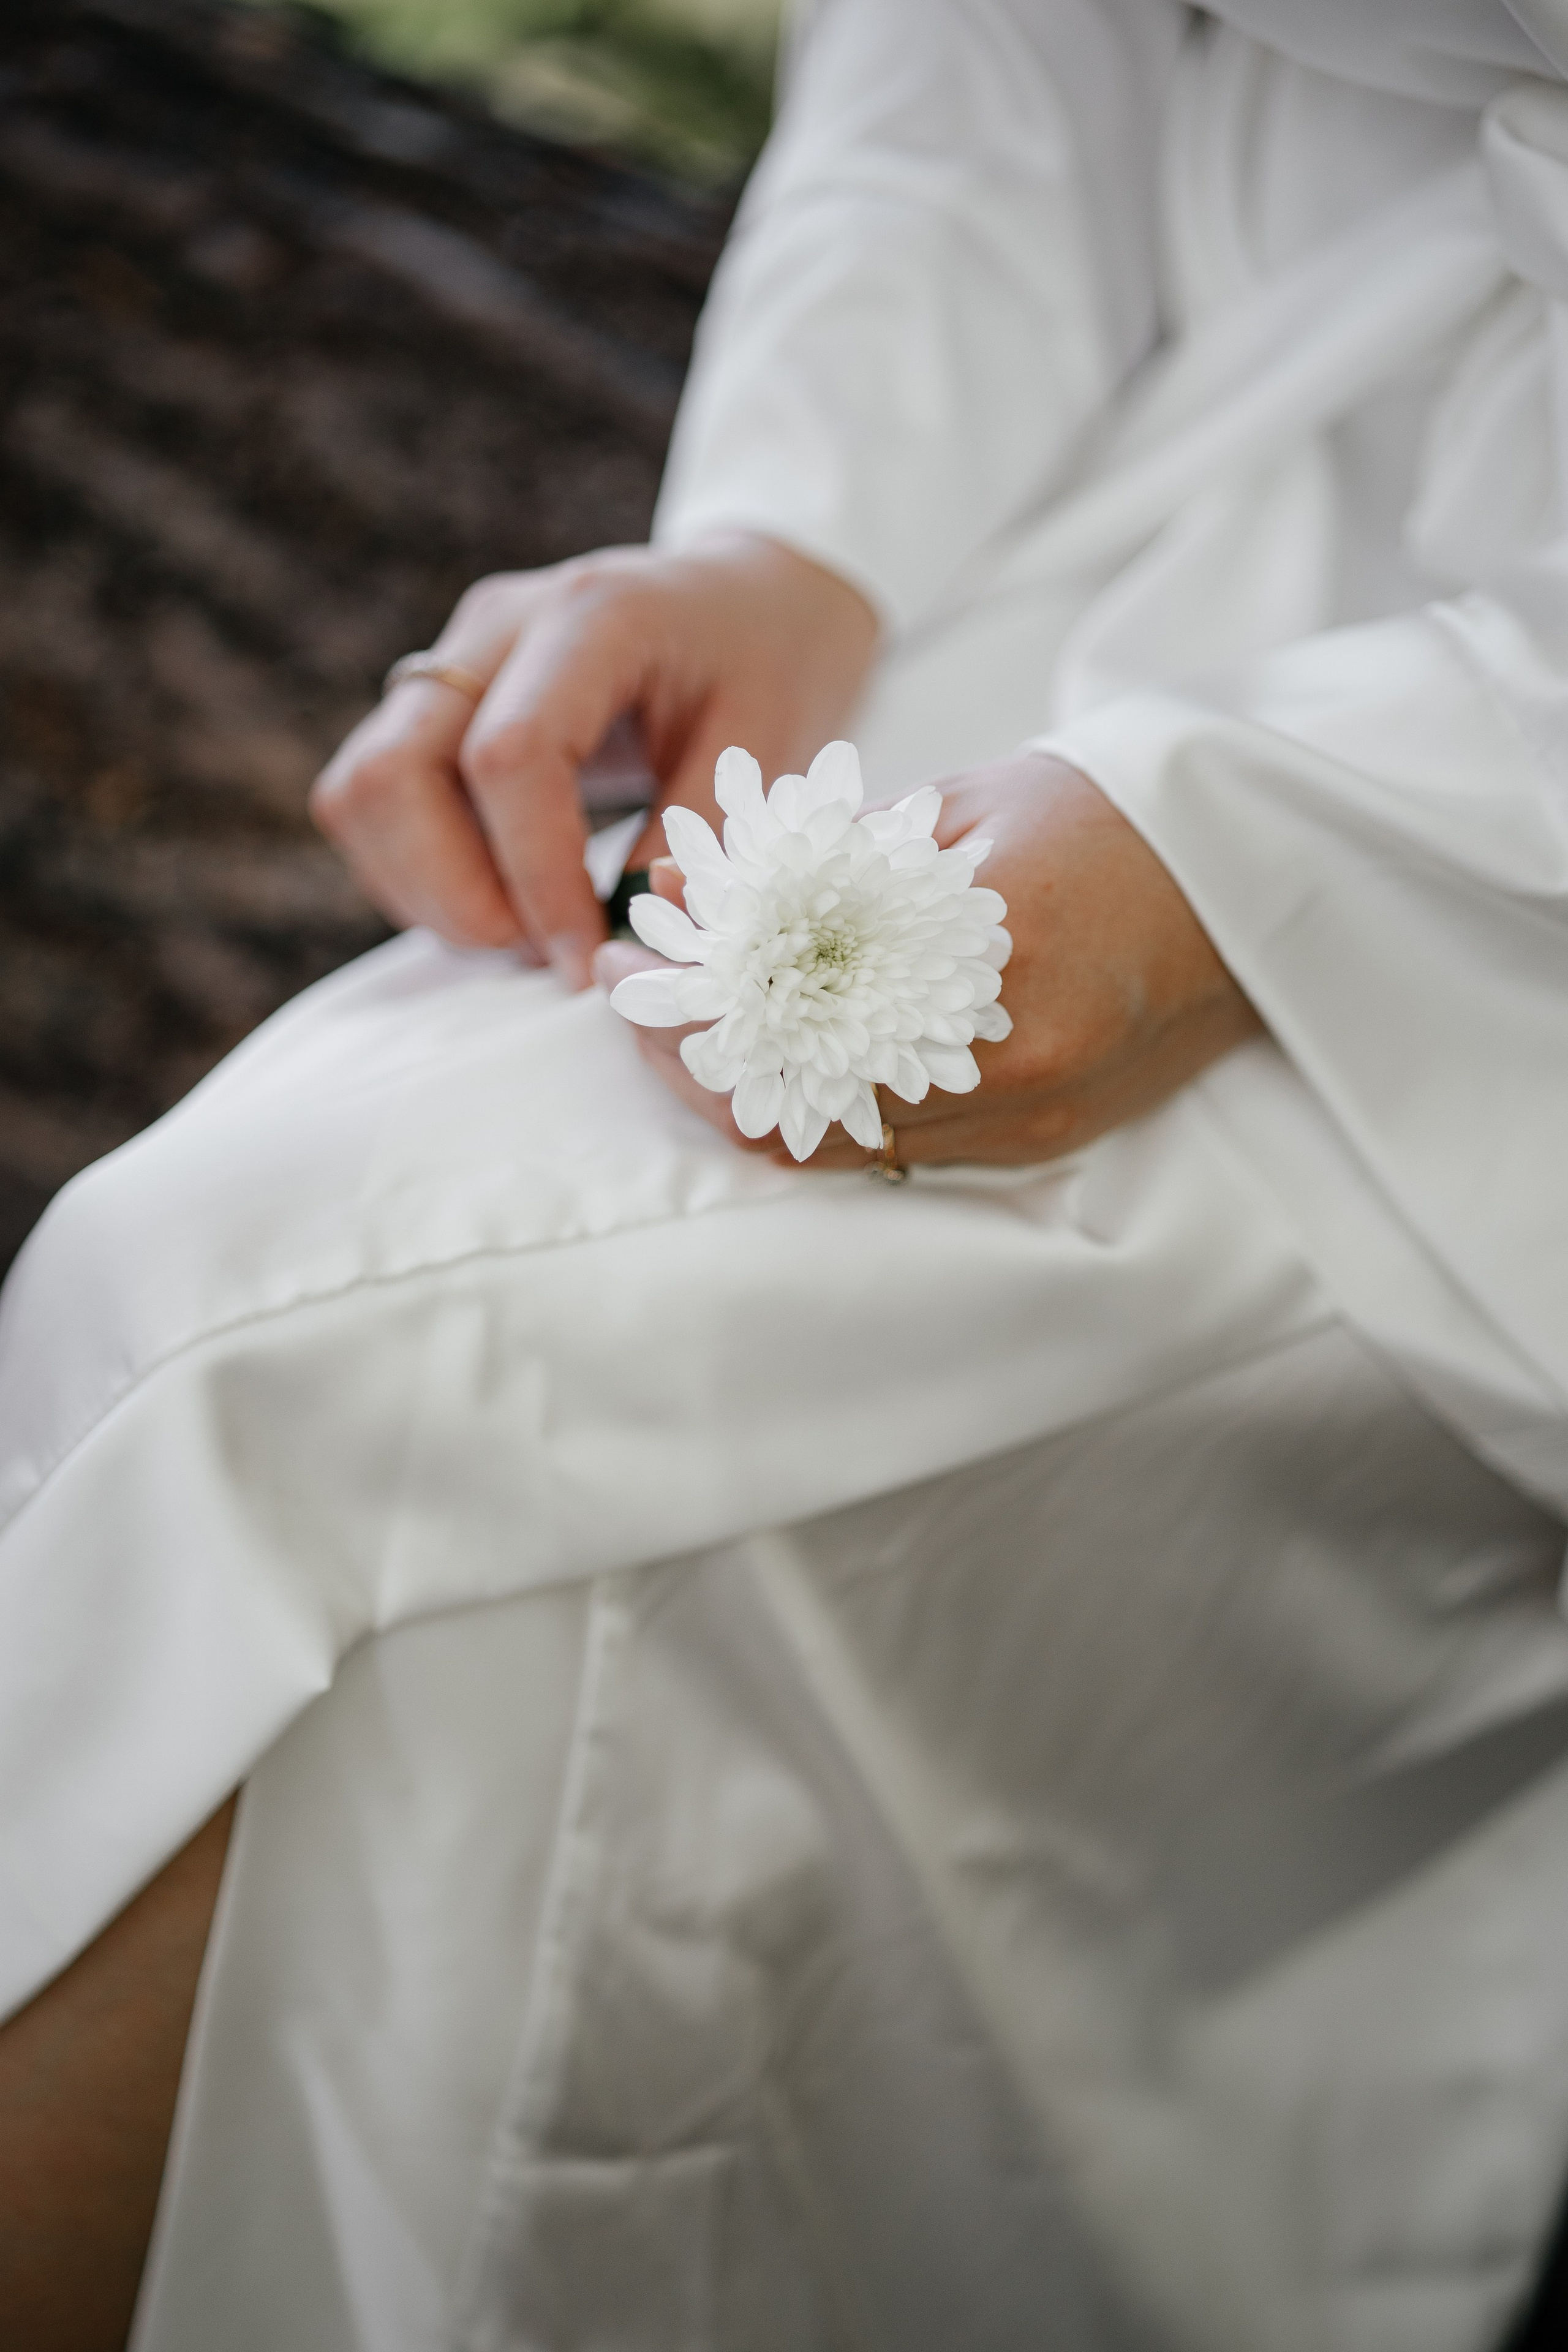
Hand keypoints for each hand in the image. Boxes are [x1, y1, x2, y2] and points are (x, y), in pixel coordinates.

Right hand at [310, 533, 877, 986]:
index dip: (534, 878)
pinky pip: (371, 802)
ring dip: (426, 891)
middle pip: (393, 771)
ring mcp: (450, 657)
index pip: (510, 757)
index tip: (583, 960)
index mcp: (592, 618)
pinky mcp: (429, 699)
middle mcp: (497, 626)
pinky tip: (502, 900)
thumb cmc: (771, 667)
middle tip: (541, 953)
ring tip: (525, 933)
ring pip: (361, 792)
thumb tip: (638, 950)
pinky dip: (418, 875)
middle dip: (454, 895)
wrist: (747, 598)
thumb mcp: (768, 751)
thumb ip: (702, 846)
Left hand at [596, 753, 1262, 1167]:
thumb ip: (821, 860)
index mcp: (992, 948)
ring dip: (744, 1096)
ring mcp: (1030, 1116)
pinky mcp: (1040, 1143)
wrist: (1257, 884)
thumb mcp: (962, 806)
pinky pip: (894, 1152)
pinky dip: (818, 1114)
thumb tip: (686, 887)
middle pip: (793, 1104)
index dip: (684, 1007)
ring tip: (689, 1032)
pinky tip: (775, 1062)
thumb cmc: (1114, 818)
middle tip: (633, 1006)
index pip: (786, 1014)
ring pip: (833, 1146)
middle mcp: (1010, 1058)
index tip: (625, 965)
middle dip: (691, 1064)